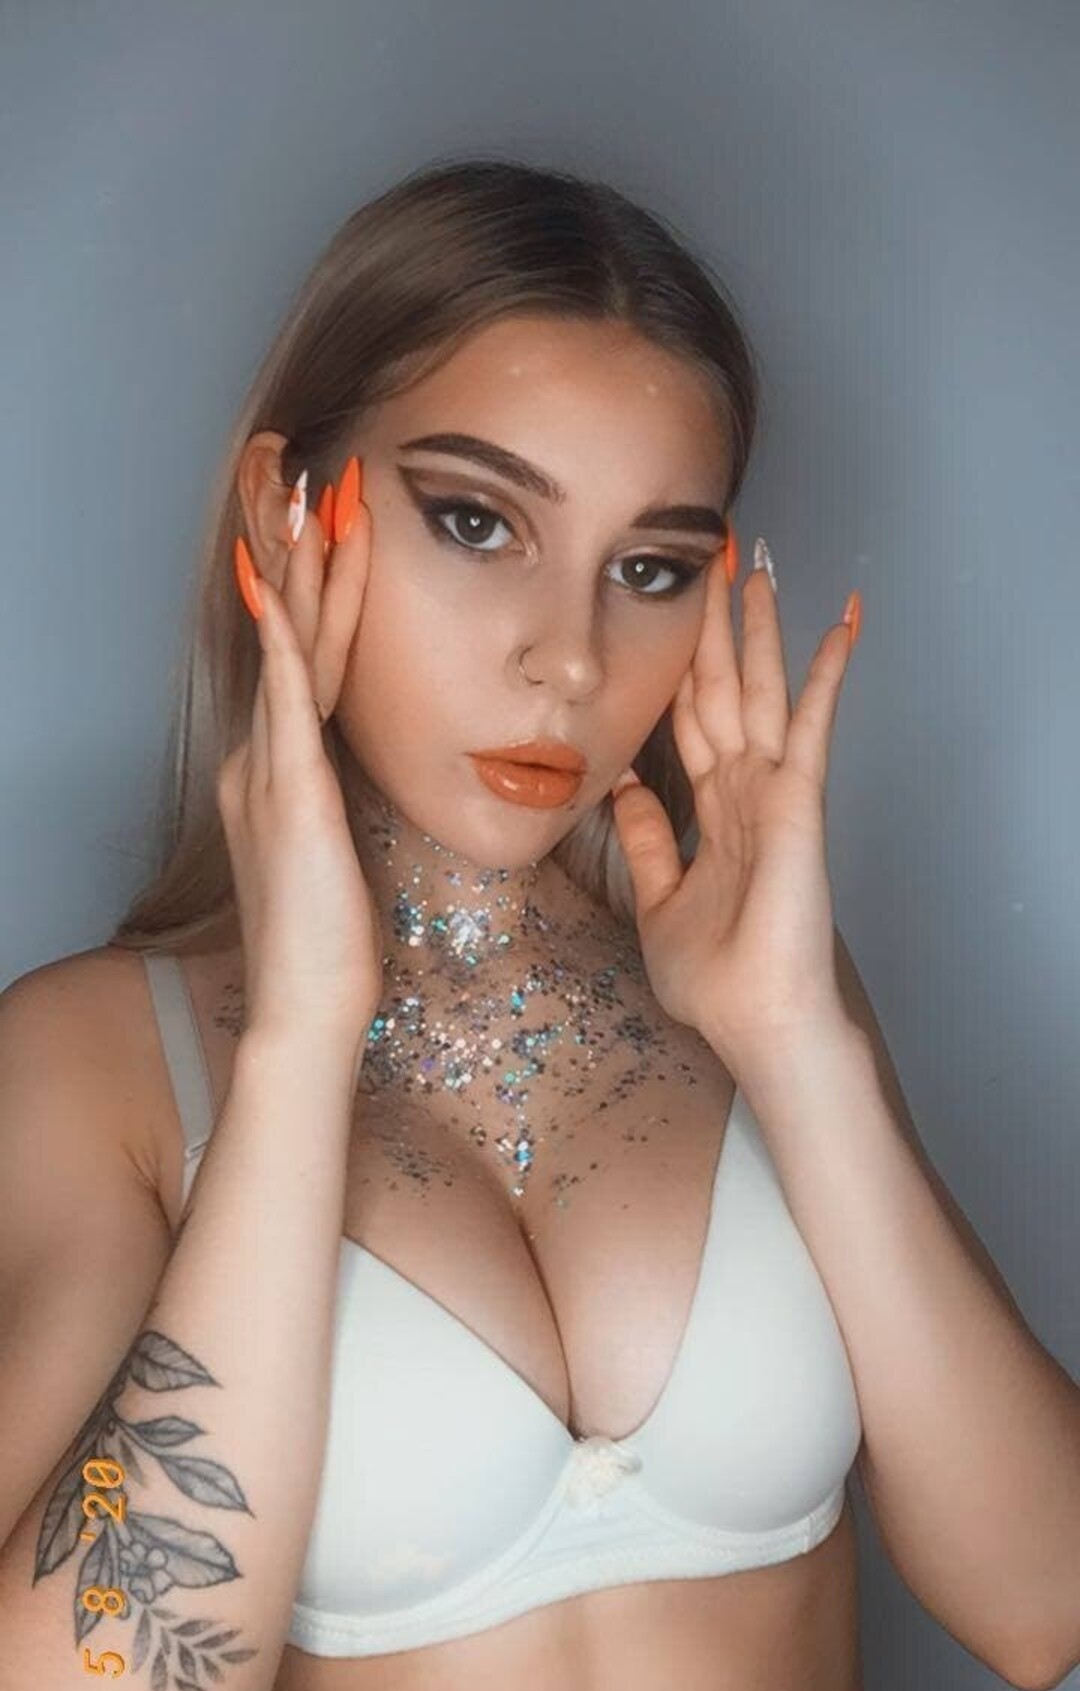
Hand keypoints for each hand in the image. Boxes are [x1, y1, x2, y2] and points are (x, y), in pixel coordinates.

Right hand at [220, 458, 382, 1047]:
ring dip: (295, 566)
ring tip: (302, 490)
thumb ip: (344, 801)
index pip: (306, 654)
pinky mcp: (289, 796)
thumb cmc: (336, 941)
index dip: (316, 584)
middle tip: (303, 465)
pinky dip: (280, 636)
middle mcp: (266, 757)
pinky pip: (285, 699)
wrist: (310, 1005)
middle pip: (286, 630)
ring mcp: (270, 772)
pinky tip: (272, 582)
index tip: (335, 519)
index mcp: (285, 769)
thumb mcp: (345, 852)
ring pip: (286, 646)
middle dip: (296, 546)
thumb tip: (363, 774)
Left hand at [610, 544, 859, 1076]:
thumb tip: (620, 786)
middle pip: (722, 689)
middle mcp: (745, 790)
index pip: (689, 720)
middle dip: (714, 624)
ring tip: (757, 565)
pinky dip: (826, 672)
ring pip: (761, 689)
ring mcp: (776, 792)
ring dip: (760, 628)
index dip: (677, 667)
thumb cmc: (715, 977)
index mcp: (713, 810)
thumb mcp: (657, 900)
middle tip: (710, 558)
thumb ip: (647, 839)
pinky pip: (813, 724)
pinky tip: (841, 621)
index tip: (667, 614)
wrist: (757, 1019)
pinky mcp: (801, 801)